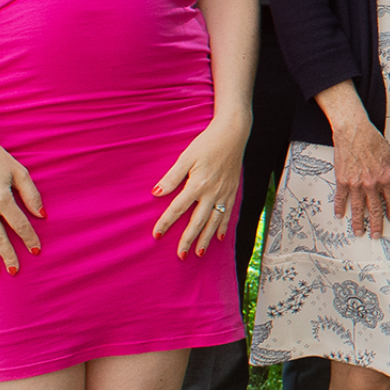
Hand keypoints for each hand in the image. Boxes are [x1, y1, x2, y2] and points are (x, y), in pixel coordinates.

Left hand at [151, 114, 247, 256]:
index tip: (156, 235)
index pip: (178, 208)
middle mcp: (212, 192)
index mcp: (198, 184)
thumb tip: (156, 193)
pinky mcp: (232, 191)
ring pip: (214, 221)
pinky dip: (223, 227)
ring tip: (199, 253)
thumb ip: (172, 177)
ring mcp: (224, 193)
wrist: (233, 134)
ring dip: (206, 239)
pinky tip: (219, 238)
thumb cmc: (207, 143)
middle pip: (197, 221)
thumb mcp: (186, 157)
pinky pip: (228, 214)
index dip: (166, 222)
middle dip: (188, 239)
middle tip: (181, 255)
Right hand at [329, 117, 389, 236]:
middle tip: (376, 234)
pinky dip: (340, 207)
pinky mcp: (342, 180)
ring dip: (359, 222)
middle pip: (375, 209)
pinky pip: (341, 197)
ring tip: (359, 231)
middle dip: (376, 224)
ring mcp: (356, 183)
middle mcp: (371, 183)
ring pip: (358, 207)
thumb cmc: (371, 140)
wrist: (353, 131)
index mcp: (385, 177)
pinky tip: (340, 215)